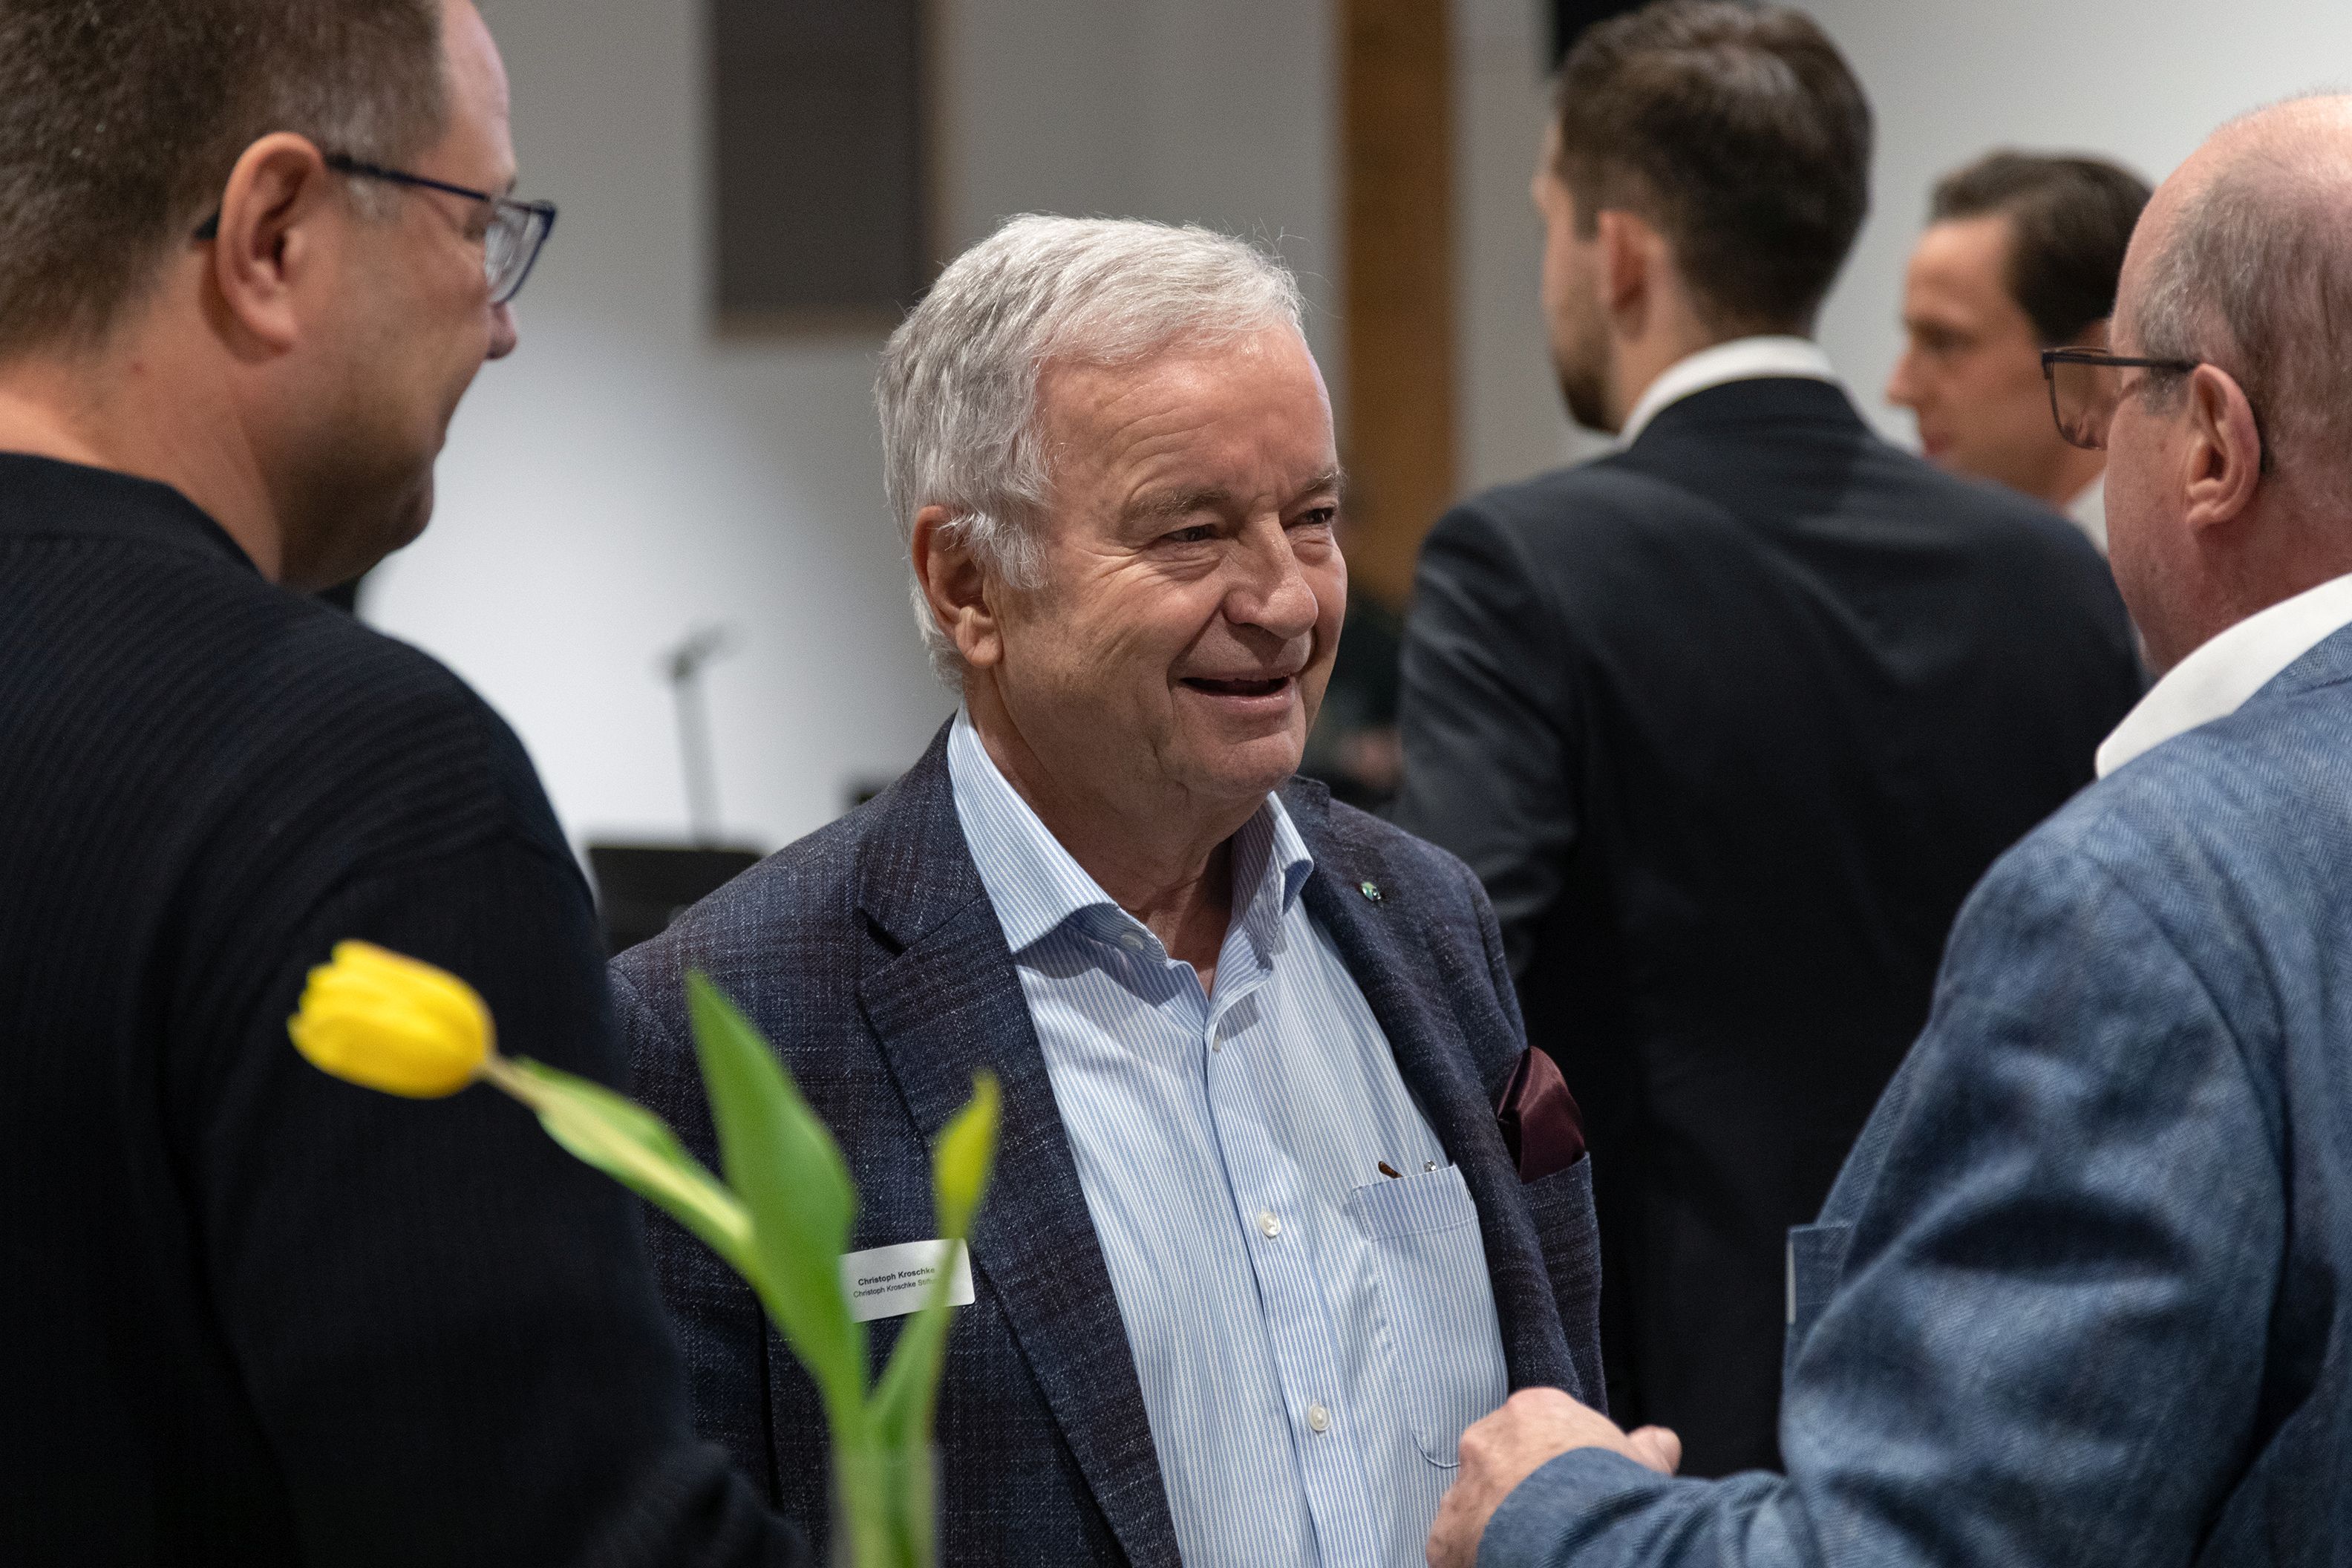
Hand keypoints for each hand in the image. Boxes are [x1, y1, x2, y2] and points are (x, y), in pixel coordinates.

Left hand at [1427, 1388, 1679, 1567]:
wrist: (1579, 1531)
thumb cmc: (1610, 1491)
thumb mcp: (1640, 1463)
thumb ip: (1645, 1448)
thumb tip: (1662, 1441)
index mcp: (1534, 1411)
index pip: (1534, 1428)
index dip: (1552, 1461)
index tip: (1568, 1485)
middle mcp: (1487, 1440)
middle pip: (1496, 1463)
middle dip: (1515, 1489)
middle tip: (1544, 1523)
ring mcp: (1463, 1486)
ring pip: (1470, 1504)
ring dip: (1491, 1525)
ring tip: (1524, 1551)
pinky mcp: (1446, 1535)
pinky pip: (1452, 1547)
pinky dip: (1472, 1558)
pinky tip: (1500, 1564)